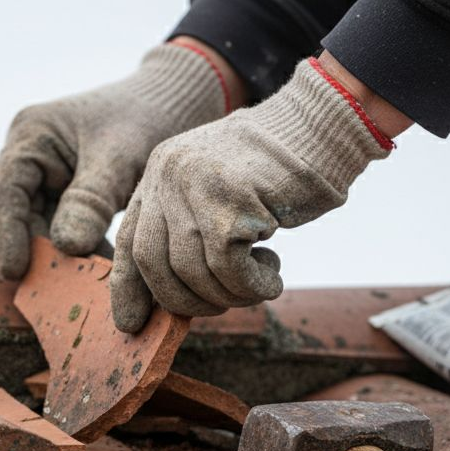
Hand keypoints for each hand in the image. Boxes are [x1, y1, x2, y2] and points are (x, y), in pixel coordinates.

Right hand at [0, 42, 233, 278]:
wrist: (175, 101)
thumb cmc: (146, 116)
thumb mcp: (118, 157)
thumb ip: (90, 201)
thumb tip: (67, 248)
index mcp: (31, 135)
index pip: (6, 190)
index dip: (6, 234)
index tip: (15, 271)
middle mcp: (30, 156)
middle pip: (16, 214)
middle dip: (33, 252)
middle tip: (51, 290)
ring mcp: (47, 176)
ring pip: (39, 227)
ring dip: (57, 257)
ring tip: (80, 287)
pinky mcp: (68, 194)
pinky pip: (64, 230)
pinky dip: (79, 251)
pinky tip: (100, 271)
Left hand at [109, 57, 393, 332]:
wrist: (321, 127)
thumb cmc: (276, 169)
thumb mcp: (217, 189)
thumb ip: (189, 226)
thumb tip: (172, 295)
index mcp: (159, 171)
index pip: (128, 239)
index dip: (127, 287)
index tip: (131, 323)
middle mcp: (168, 174)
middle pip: (153, 262)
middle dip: (184, 300)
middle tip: (220, 305)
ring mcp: (197, 185)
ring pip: (193, 271)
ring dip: (229, 294)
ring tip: (258, 284)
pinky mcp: (231, 203)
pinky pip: (228, 269)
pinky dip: (252, 287)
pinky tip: (273, 277)